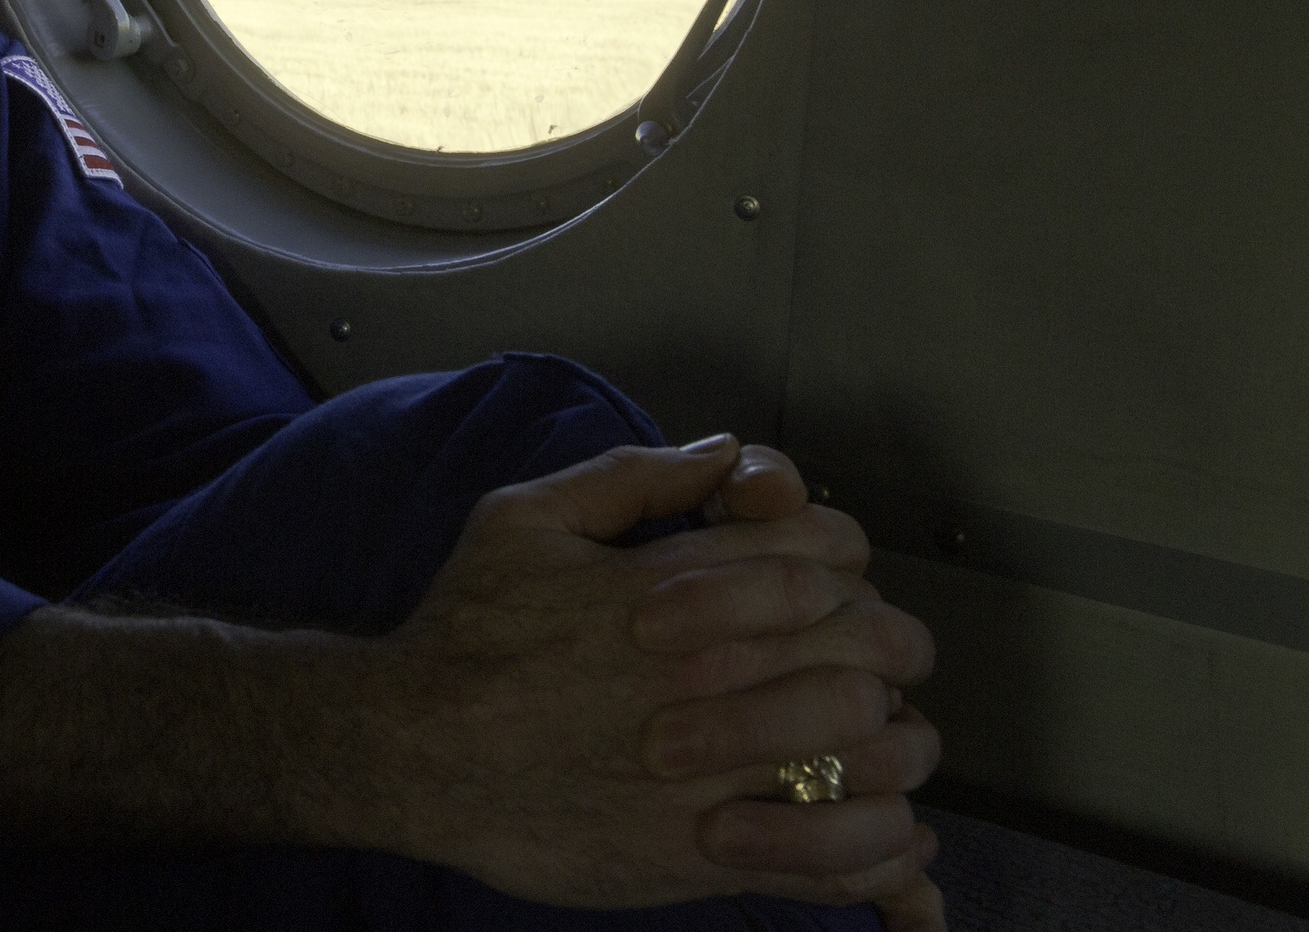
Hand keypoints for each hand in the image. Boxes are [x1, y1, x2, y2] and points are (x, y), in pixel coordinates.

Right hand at [331, 438, 935, 908]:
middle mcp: (698, 673)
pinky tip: (887, 833)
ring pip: (861, 750)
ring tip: (894, 745)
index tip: (839, 580)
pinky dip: (880, 848)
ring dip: (900, 744)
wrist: (407, 751)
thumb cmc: (465, 633)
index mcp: (668, 585)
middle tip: (886, 661)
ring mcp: (702, 768)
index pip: (818, 550)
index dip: (849, 558)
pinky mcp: (695, 853)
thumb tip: (722, 451)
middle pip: (862, 646)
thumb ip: (629, 476)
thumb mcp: (523, 519)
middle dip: (893, 647)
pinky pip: (827, 856)